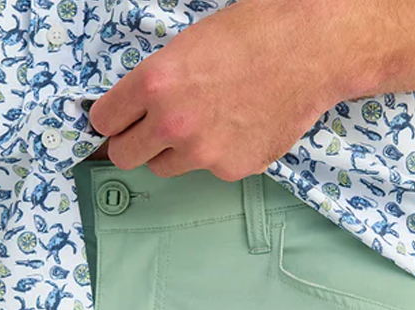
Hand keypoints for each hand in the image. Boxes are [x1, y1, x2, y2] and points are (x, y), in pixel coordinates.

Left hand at [88, 0, 337, 180]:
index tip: (119, 120)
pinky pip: (206, 170)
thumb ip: (156, 84)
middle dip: (133, 143)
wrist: (310, 50)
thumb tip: (135, 110)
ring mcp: (201, 153)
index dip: (112, 120)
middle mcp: (171, 123)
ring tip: (205, 122)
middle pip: (124, 156)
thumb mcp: (187, 46)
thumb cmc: (252, 34)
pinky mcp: (229, 170)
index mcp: (154, 83)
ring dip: (174, 152)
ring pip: (163, 167)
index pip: (104, 121)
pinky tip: (239, 126)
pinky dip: (216, 154)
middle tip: (150, 132)